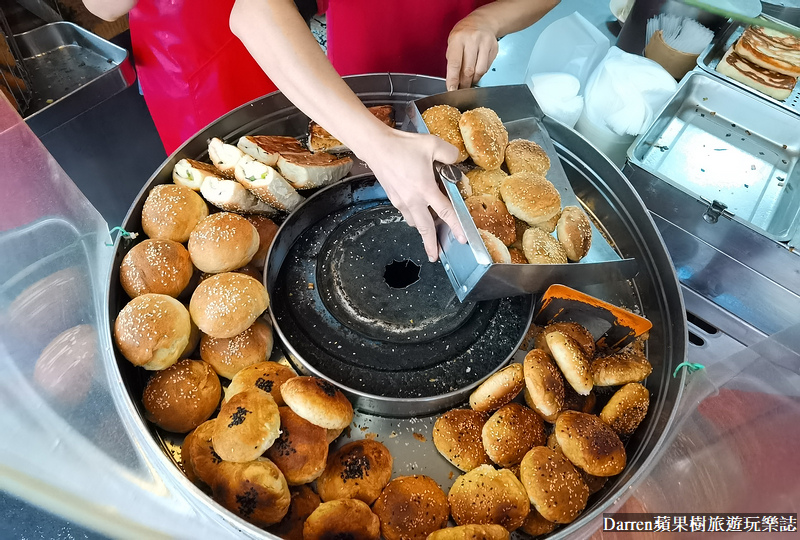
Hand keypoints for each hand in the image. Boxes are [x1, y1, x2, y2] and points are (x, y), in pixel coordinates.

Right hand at [360, 128, 466, 261]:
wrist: (376, 147)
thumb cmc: (403, 145)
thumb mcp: (432, 144)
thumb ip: (449, 154)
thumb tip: (455, 160)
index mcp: (425, 189)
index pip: (445, 212)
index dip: (455, 226)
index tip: (462, 239)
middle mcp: (413, 200)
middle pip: (426, 228)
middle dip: (431, 244)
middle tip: (435, 256)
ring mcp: (401, 201)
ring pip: (414, 222)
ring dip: (422, 229)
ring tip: (430, 232)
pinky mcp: (393, 198)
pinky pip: (406, 213)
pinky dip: (414, 216)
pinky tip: (418, 211)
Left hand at [446, 12, 498, 90]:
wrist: (482, 21)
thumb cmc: (464, 33)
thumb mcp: (452, 42)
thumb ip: (452, 60)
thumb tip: (453, 80)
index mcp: (458, 39)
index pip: (455, 64)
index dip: (453, 79)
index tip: (451, 89)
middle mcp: (472, 40)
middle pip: (468, 70)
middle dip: (464, 83)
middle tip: (461, 89)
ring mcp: (485, 43)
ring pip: (480, 71)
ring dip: (473, 80)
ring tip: (469, 81)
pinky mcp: (494, 48)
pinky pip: (487, 67)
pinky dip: (480, 73)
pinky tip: (476, 71)